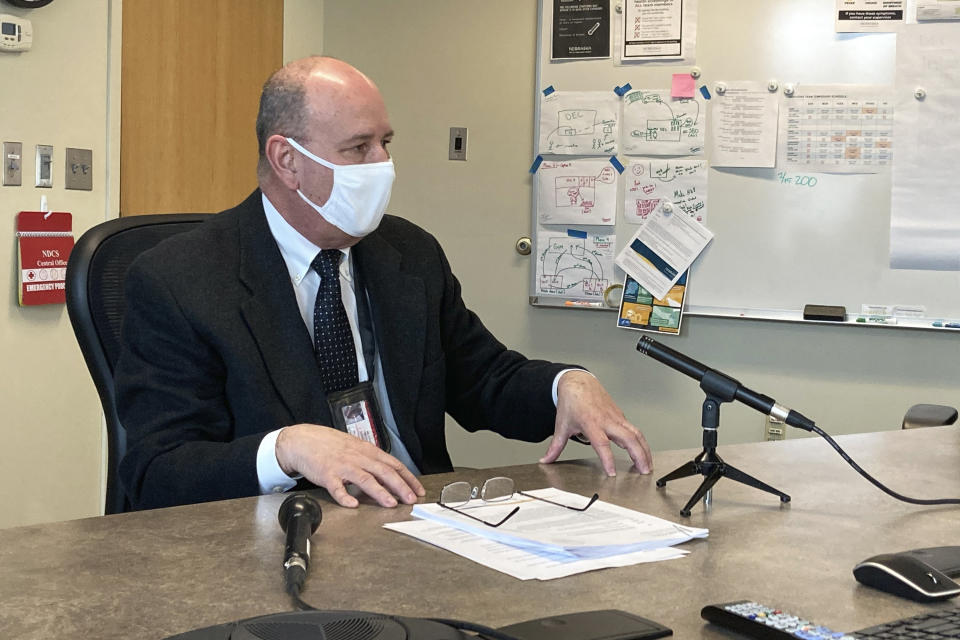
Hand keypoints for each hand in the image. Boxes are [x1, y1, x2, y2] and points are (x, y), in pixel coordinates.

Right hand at [275, 424, 424, 507]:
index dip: (408, 477)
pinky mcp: (326, 475)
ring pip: (365, 479)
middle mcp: (357, 457)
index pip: (393, 464)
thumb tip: (389, 474)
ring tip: (390, 503)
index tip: (418, 490)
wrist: (303, 440)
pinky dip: (344, 496)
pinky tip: (352, 504)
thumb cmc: (330, 444)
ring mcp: (342, 466)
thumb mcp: (355, 447)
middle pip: (384, 471)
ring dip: (380, 492)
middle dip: (400, 486)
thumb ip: (371, 460)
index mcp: (367, 451)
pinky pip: (336, 488)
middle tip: (411, 499)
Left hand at [540, 370, 652, 475]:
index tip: (612, 473)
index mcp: (591, 423)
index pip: (602, 444)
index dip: (608, 459)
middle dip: (638, 455)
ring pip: (636, 433)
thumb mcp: (562, 426)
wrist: (578, 383)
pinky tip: (643, 453)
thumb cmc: (571, 403)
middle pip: (628, 438)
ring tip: (647, 466)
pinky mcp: (620, 416)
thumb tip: (546, 460)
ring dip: (644, 450)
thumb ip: (556, 446)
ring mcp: (616, 417)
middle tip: (643, 472)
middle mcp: (607, 420)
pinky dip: (641, 442)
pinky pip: (634, 429)